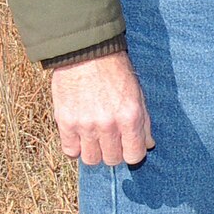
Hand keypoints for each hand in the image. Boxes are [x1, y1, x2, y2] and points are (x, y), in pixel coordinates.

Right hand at [50, 51, 152, 165]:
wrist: (86, 53)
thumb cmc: (116, 72)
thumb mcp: (138, 94)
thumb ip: (144, 122)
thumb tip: (148, 145)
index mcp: (130, 117)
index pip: (134, 156)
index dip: (132, 153)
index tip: (128, 146)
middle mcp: (108, 125)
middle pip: (112, 160)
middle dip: (114, 152)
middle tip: (111, 139)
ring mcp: (85, 125)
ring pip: (91, 159)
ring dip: (95, 152)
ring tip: (95, 138)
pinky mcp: (65, 123)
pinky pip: (70, 151)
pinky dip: (76, 148)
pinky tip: (80, 136)